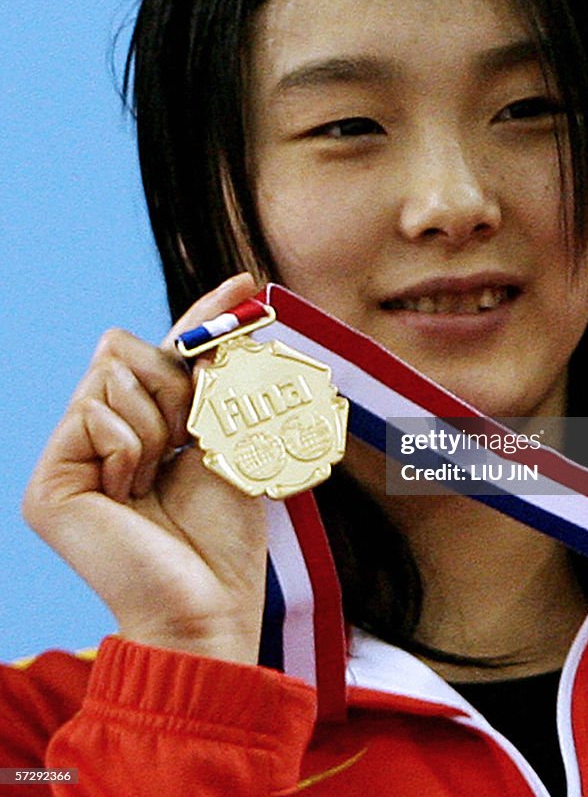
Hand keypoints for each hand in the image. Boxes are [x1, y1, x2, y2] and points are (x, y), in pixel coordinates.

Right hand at [23, 273, 267, 663]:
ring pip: (110, 372)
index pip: (162, 351)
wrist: (209, 601)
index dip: (200, 316)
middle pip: (123, 345)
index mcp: (141, 426)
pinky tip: (132, 496)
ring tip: (157, 479)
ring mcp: (67, 457)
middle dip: (172, 384)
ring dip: (156, 421)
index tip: (245, 282)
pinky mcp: (46, 483)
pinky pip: (94, 412)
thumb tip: (238, 298)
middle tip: (185, 442)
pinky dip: (132, 447)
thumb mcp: (230, 434)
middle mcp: (97, 435)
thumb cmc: (225, 531)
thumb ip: (219, 370)